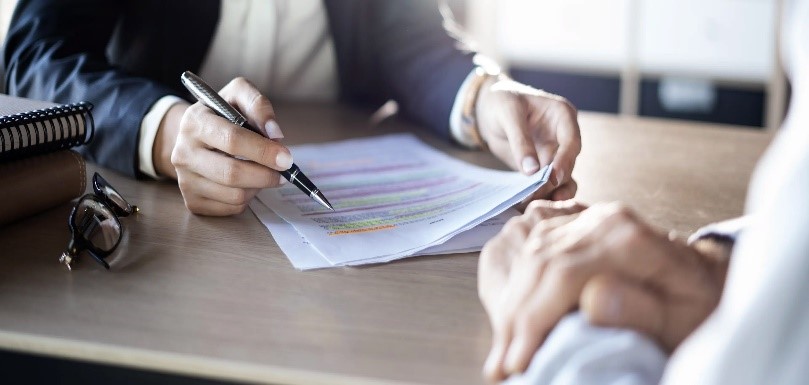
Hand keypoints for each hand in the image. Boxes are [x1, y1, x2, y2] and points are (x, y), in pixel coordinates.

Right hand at [155, 77, 289, 215]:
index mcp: (194, 122)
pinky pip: (231, 208)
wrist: (195, 137)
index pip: (232, 140)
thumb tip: (275, 134)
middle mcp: (183, 153)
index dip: (263, 151)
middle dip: (265, 175)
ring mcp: (185, 181)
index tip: (286, 158)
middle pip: (231, 173)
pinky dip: (248, 198)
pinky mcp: (193, 202)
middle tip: (283, 172)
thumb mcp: (237, 95)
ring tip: (263, 173)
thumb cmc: (222, 115)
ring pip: (234, 195)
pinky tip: (248, 183)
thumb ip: (258, 105)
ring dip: (259, 186)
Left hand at [476, 78, 580, 200]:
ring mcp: (554, 153)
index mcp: (563, 115)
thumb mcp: (508, 114)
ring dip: (551, 193)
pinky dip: (540, 194)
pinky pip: (547, 184)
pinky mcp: (542, 166)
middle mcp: (563, 136)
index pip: (571, 141)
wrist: (488, 107)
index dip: (564, 161)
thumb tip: (532, 171)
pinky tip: (528, 205)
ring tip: (535, 205)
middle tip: (535, 196)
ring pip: (562, 178)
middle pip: (567, 164)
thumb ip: (521, 141)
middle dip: (553, 182)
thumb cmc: (501, 101)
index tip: (552, 178)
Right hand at [479, 202, 727, 382]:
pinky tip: (512, 320)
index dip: (535, 318)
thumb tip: (593, 300)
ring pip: (530, 257)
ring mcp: (586, 219)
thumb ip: (644, 310)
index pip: (565, 273)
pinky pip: (533, 252)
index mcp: (629, 237)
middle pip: (540, 264)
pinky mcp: (574, 227)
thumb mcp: (685, 319)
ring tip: (503, 351)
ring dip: (511, 307)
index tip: (520, 360)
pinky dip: (518, 289)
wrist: (705, 278)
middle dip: (516, 319)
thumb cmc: (699, 305)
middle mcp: (602, 220)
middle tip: (501, 366)